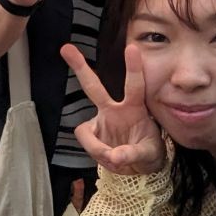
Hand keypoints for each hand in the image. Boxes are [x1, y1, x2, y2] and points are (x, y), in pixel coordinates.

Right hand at [61, 43, 166, 174]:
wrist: (138, 168)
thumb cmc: (148, 152)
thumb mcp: (149, 154)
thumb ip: (134, 153)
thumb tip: (115, 156)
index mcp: (134, 108)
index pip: (134, 86)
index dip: (133, 68)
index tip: (132, 48)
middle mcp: (114, 111)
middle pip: (93, 87)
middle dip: (80, 67)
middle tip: (66, 48)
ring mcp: (100, 123)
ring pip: (83, 129)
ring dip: (95, 146)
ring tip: (114, 160)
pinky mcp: (91, 136)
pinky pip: (86, 145)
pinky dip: (96, 155)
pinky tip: (110, 160)